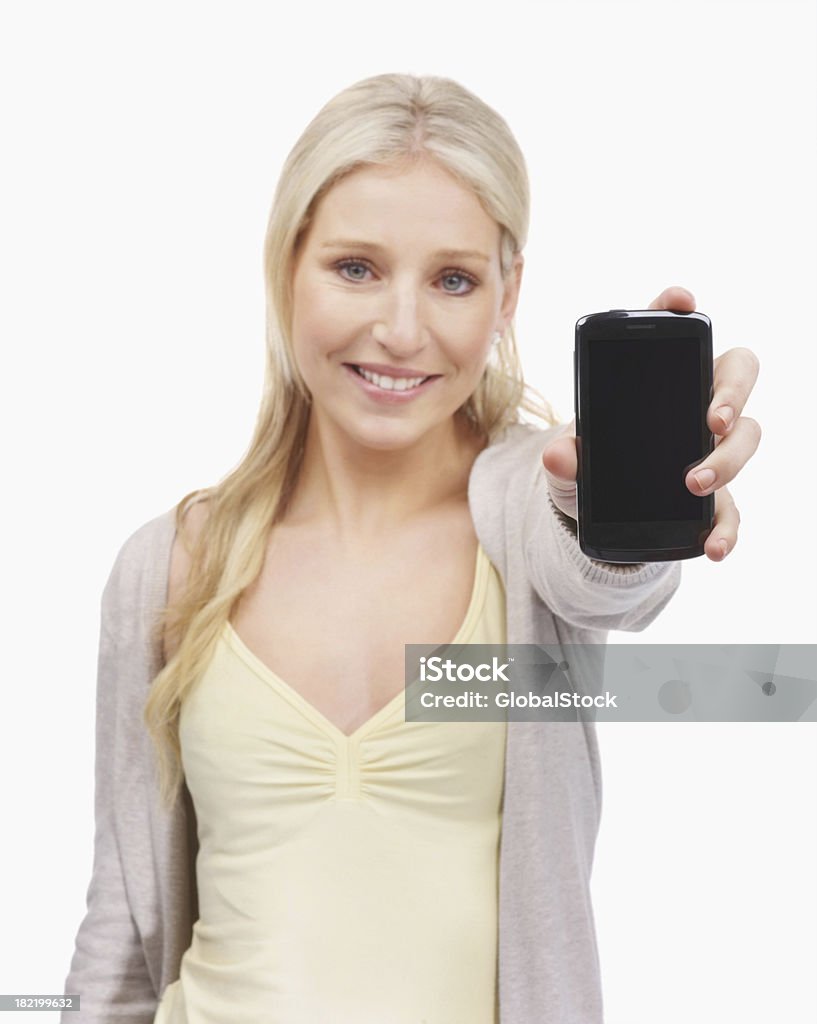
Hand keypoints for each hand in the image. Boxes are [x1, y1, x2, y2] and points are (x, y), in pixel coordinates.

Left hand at [542, 286, 760, 560]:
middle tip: (712, 418)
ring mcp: (711, 447)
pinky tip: (714, 547)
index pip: (676, 332)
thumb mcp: (568, 464)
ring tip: (695, 482)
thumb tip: (557, 455)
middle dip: (733, 392)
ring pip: (746, 436)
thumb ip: (563, 458)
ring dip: (728, 458)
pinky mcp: (715, 495)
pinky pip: (733, 508)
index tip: (681, 302)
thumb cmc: (588, 468)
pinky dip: (726, 528)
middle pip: (736, 373)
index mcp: (658, 379)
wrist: (597, 516)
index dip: (678, 310)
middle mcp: (695, 403)